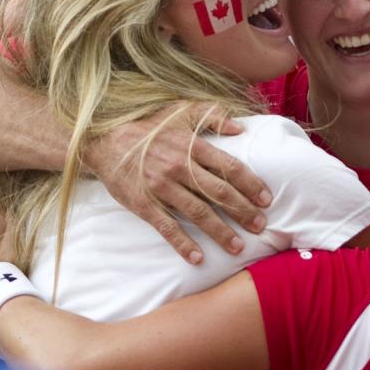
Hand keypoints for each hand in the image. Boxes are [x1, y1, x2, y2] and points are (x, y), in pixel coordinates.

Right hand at [85, 102, 271, 264]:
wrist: (103, 140)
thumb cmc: (148, 127)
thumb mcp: (180, 111)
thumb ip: (212, 116)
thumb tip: (240, 128)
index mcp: (192, 145)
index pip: (230, 167)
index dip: (251, 185)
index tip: (266, 200)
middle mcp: (180, 166)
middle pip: (220, 193)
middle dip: (243, 211)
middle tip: (261, 226)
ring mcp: (161, 187)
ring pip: (198, 212)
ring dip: (221, 232)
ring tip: (238, 246)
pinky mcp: (144, 204)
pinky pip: (167, 227)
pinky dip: (183, 243)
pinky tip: (197, 257)